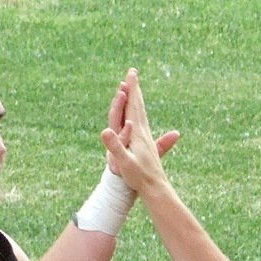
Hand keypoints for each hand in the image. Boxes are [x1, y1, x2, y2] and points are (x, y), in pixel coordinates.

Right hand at [103, 69, 179, 188]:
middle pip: (139, 106)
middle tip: (133, 72)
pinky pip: (142, 123)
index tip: (130, 74)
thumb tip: (105, 130)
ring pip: (141, 113)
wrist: (155, 188)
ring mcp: (146, 138)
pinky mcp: (147, 144)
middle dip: (135, 89)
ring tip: (135, 89)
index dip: (131, 90)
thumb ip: (114, 145)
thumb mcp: (123, 161)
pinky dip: (139, 114)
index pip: (133, 106)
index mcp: (137, 133)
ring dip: (137, 99)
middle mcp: (143, 132)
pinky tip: (138, 115)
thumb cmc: (139, 176)